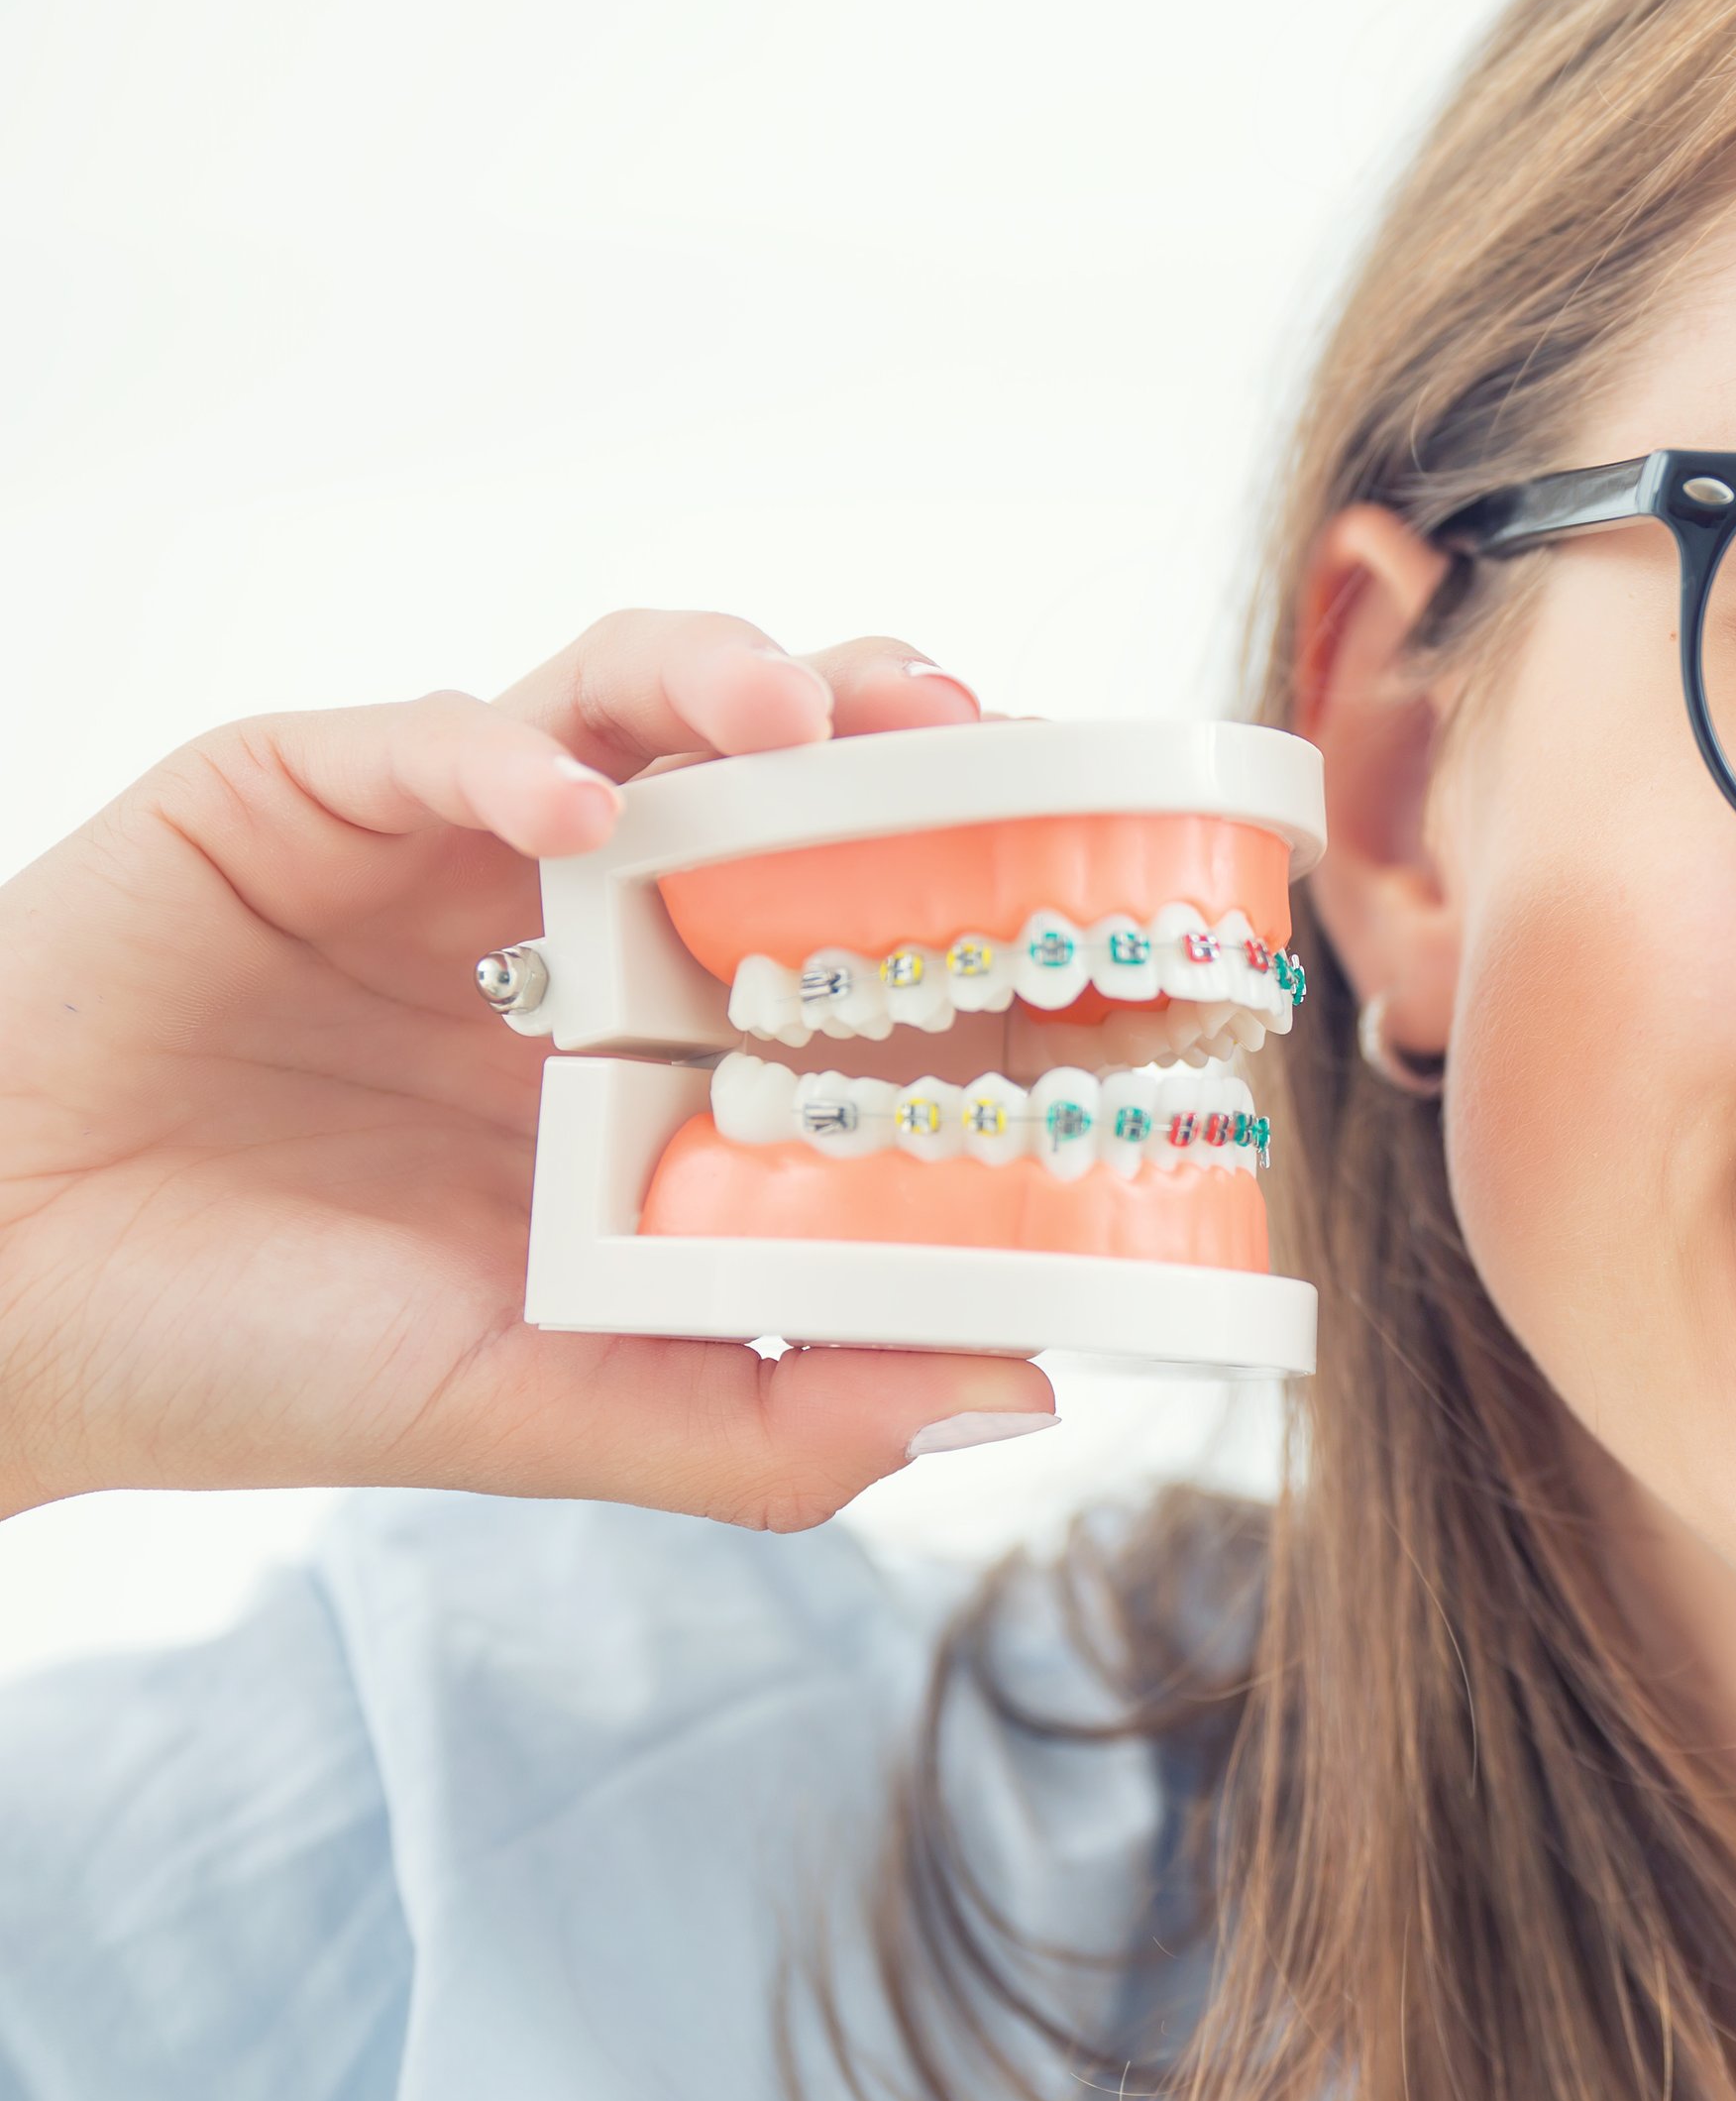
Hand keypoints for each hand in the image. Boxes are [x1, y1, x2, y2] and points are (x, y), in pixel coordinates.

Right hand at [0, 611, 1054, 1528]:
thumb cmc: (260, 1363)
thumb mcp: (555, 1408)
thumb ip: (779, 1415)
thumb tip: (1025, 1389)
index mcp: (654, 1053)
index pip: (863, 938)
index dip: (987, 909)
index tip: (1111, 921)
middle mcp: (573, 927)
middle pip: (783, 779)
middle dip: (905, 744)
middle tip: (1001, 757)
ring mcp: (441, 849)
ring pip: (631, 695)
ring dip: (742, 685)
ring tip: (818, 721)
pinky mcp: (292, 794)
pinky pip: (425, 733)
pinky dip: (507, 751)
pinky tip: (566, 809)